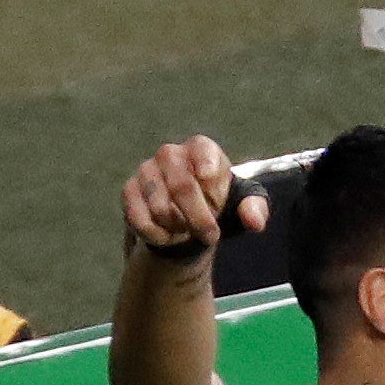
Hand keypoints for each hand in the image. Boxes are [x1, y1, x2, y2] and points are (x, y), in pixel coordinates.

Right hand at [121, 135, 268, 259]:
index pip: (202, 148)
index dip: (206, 163)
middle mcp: (171, 154)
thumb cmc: (217, 203)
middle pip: (182, 186)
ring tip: (187, 230)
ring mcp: (146, 171)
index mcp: (201, 149)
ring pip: (160, 207)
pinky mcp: (129, 192)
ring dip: (178, 228)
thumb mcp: (242, 206)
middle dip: (199, 218)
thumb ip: (255, 208)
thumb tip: (255, 222)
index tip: (208, 178)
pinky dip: (157, 235)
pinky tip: (167, 235)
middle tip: (211, 236)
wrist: (186, 219)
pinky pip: (140, 219)